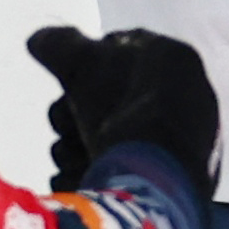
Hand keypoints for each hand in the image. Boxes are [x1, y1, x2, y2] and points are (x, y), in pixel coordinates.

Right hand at [26, 26, 218, 199]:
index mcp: (176, 62)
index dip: (85, 64)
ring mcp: (185, 147)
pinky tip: (84, 181)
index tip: (66, 84)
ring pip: (114, 139)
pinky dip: (99, 176)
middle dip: (76, 114)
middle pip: (112, 100)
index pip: (121, 49)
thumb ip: (60, 44)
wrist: (155, 186)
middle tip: (64, 126)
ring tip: (71, 158)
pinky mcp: (175, 189)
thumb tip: (40, 39)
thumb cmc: (122, 114)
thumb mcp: (82, 65)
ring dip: (81, 148)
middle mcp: (189, 100)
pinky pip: (128, 174)